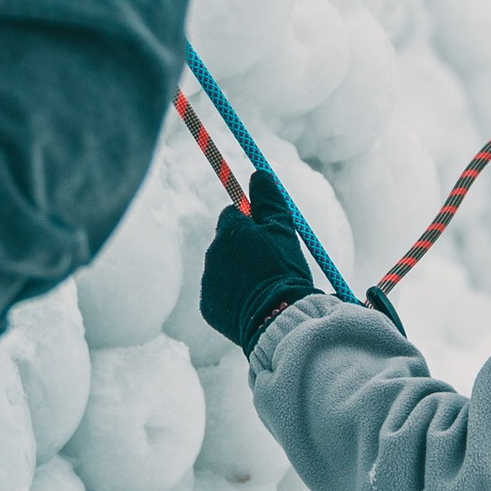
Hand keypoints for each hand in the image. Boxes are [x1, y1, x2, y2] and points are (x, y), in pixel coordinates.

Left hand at [198, 169, 317, 354]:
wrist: (277, 317)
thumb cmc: (283, 270)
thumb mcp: (283, 229)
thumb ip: (269, 199)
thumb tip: (258, 173)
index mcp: (229, 230)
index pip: (232, 213)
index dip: (251, 222)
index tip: (267, 235)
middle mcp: (212, 253)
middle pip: (226, 242)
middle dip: (243, 248)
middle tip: (269, 263)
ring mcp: (207, 281)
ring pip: (223, 268)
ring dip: (239, 273)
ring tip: (264, 286)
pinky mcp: (208, 307)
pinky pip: (220, 294)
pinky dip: (233, 296)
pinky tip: (253, 303)